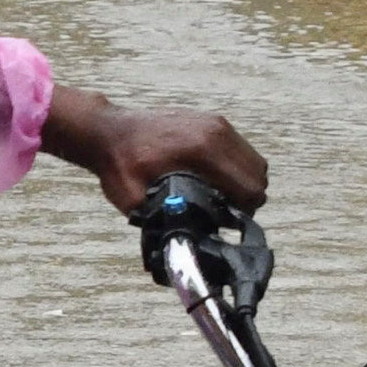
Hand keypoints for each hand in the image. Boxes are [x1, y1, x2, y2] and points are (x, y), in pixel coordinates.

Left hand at [43, 85, 265, 224]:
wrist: (108, 132)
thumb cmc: (119, 164)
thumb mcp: (134, 200)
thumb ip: (160, 221)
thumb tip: (183, 244)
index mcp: (203, 151)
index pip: (250, 189)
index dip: (242, 212)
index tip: (222, 221)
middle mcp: (216, 133)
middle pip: (258, 176)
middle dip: (245, 199)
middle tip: (221, 211)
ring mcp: (216, 124)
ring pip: (253, 162)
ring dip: (241, 182)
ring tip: (218, 195)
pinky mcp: (212, 121)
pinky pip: (240, 149)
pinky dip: (234, 167)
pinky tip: (212, 177)